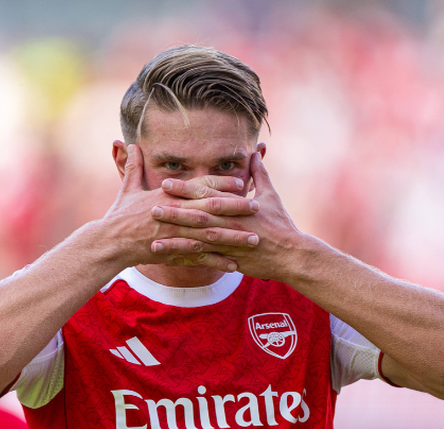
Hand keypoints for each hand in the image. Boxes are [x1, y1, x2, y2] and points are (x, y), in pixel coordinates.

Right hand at [103, 144, 261, 271]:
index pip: (200, 186)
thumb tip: (130, 144)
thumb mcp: (127, 189)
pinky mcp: (173, 252)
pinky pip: (199, 258)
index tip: (241, 183)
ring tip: (254, 239)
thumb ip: (133, 167)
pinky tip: (234, 265)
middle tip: (257, 208)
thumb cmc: (119, 215)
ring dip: (233, 237)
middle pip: (211, 208)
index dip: (222, 184)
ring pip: (210, 235)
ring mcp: (176, 234)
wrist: (110, 242)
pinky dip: (217, 262)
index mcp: (168, 196)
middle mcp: (175, 213)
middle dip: (236, 208)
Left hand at [150, 152, 303, 280]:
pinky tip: (170, 259)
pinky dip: (186, 258)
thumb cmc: (282, 224)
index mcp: (238, 205)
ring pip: (197, 239)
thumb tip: (254, 153)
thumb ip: (259, 174)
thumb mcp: (272, 195)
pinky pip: (205, 259)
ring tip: (153, 235)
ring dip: (174, 237)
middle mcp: (231, 223)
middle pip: (198, 216)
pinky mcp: (230, 259)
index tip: (166, 184)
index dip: (186, 189)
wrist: (292, 255)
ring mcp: (230, 242)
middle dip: (174, 211)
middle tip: (151, 207)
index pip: (208, 194)